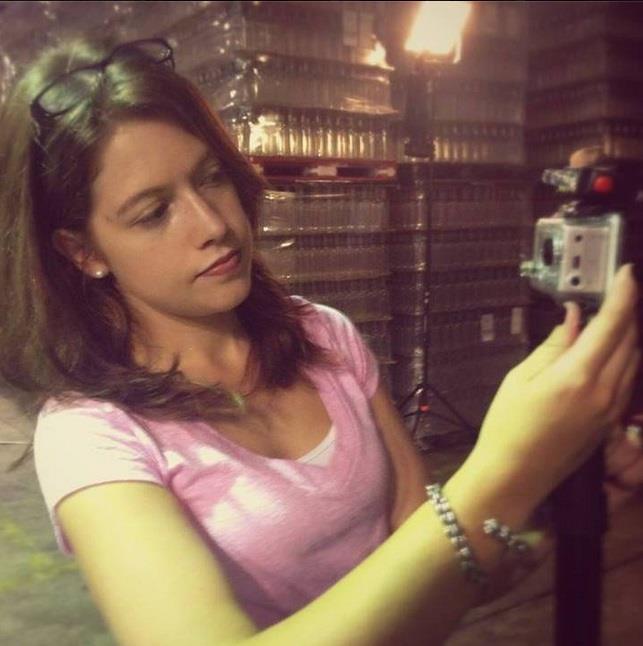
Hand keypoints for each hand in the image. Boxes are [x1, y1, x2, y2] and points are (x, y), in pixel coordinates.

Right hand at [470, 263, 639, 516]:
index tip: (626, 272)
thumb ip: (553, 346)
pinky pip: (629, 379)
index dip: (623, 294)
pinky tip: (612, 349)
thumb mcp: (520, 378)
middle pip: (630, 340)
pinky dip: (627, 356)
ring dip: (629, 333)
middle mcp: (604, 391)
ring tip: (614, 315)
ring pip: (635, 360)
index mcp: (577, 376)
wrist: (515, 476)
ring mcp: (612, 409)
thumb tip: (575, 318)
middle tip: (618, 289)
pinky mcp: (612, 422)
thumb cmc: (508, 426)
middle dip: (628, 310)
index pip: (612, 325)